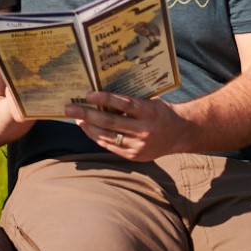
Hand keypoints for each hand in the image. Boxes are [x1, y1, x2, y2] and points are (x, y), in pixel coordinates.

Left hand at [65, 90, 188, 161]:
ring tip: (76, 118)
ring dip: (88, 127)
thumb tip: (101, 94)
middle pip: (111, 122)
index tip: (88, 94)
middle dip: (87, 114)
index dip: (105, 99)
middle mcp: (144, 130)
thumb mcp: (150, 101)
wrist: (180, 134)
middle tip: (70, 108)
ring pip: (107, 136)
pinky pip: (110, 146)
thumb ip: (130, 101)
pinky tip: (87, 129)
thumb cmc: (160, 112)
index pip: (124, 104)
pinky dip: (97, 137)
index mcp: (150, 112)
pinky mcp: (134, 156)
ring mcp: (139, 146)